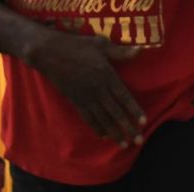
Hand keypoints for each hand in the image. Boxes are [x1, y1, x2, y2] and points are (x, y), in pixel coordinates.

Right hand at [28, 31, 145, 146]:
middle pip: (116, 113)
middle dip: (128, 128)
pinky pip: (89, 118)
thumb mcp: (100, 44)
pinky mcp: (76, 101)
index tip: (144, 122)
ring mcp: (87, 97)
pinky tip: (104, 136)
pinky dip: (97, 128)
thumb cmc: (76, 46)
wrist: (50, 54)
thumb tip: (140, 50)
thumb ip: (120, 52)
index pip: (124, 97)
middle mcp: (98, 90)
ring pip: (103, 119)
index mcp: (106, 76)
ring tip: (124, 144)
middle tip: (139, 141)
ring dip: (114, 133)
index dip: (134, 110)